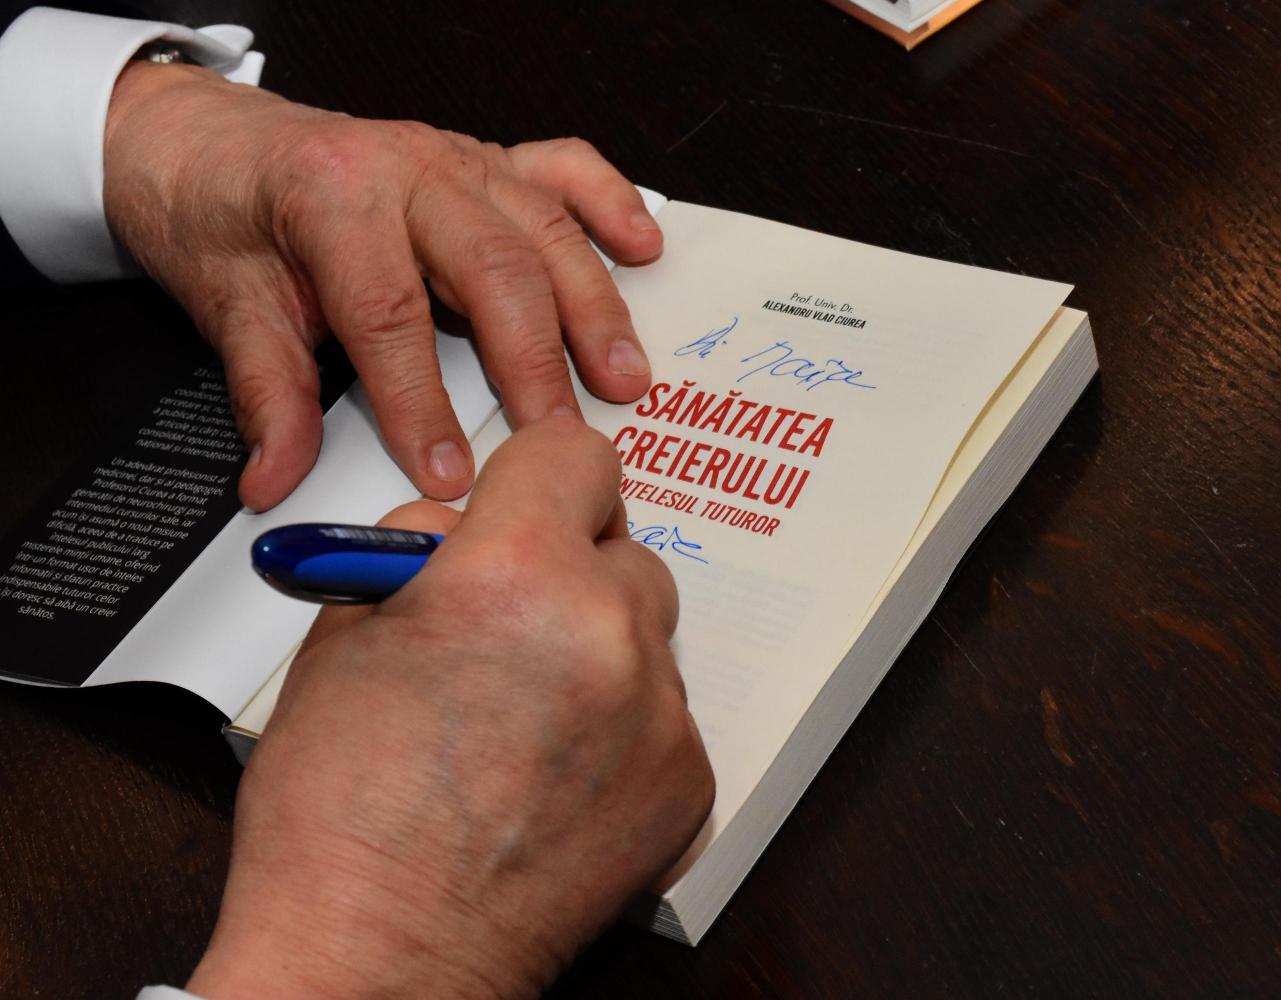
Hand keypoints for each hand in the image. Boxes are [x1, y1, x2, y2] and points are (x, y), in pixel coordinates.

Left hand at [102, 62, 662, 510]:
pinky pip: (563, 171)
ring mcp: (458, 159)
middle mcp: (409, 168)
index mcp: (335, 196)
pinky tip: (642, 251)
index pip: (390, 313)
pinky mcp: (486, 161)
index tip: (447, 470)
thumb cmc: (223, 209)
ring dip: (592, 307)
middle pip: (493, 268)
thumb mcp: (229, 304)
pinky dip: (609, 206)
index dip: (421, 401)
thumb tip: (278, 476)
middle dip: (533, 362)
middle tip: (556, 437)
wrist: (209, 140)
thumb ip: (268, 394)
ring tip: (620, 376)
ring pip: (544, 230)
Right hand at [185, 414, 712, 997]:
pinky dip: (623, 730)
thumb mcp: (341, 637)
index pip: (576, 455)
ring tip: (526, 715)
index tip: (527, 506)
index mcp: (512, 576)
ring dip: (600, 650)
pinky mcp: (688, 783)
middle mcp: (605, 633)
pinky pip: (667, 716)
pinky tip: (557, 775)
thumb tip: (462, 523)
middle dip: (570, 572)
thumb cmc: (339, 818)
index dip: (539, 479)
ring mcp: (659, 713)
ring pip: (647, 634)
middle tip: (512, 626)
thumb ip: (418, 552)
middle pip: (622, 548)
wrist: (376, 956)